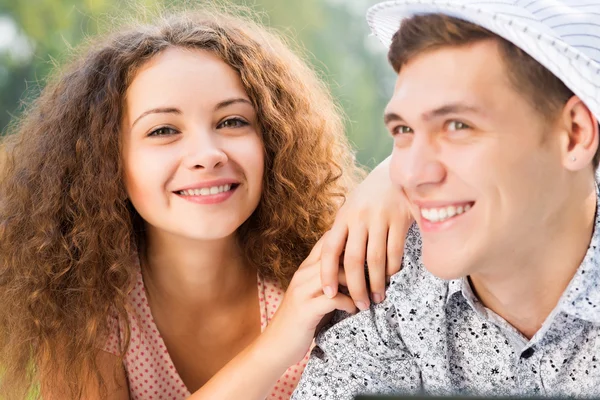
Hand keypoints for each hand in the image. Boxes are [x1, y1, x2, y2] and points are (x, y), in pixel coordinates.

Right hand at [262, 236, 356, 367]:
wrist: (275, 346)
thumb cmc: (301, 320)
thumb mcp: (314, 295)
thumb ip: (330, 281)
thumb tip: (360, 272)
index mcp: (305, 268)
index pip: (327, 241)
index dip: (350, 242)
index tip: (369, 252)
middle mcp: (302, 275)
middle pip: (336, 255)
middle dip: (361, 264)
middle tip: (376, 277)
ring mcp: (302, 291)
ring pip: (336, 274)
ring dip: (357, 285)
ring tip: (368, 296)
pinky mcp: (305, 310)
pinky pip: (334, 299)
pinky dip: (349, 303)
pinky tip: (353, 310)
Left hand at [320, 156, 412, 309]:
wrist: (395, 171)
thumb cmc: (369, 196)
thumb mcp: (351, 209)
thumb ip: (344, 232)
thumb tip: (335, 263)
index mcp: (343, 217)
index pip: (331, 249)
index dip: (327, 273)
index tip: (327, 294)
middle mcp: (359, 218)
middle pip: (354, 260)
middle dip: (355, 286)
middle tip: (360, 305)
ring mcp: (380, 218)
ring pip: (376, 259)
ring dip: (377, 283)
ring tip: (377, 298)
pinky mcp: (400, 219)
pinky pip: (395, 251)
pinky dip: (393, 268)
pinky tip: (392, 277)